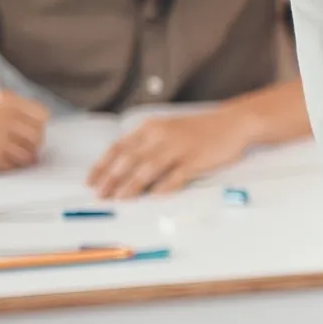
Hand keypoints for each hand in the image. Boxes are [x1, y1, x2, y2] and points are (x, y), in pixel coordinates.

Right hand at [0, 91, 47, 171]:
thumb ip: (18, 110)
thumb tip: (43, 129)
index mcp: (4, 100)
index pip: (41, 115)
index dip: (38, 124)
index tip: (32, 128)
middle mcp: (0, 118)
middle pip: (37, 135)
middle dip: (33, 142)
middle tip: (24, 143)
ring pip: (29, 153)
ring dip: (25, 155)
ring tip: (13, 152)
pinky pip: (14, 165)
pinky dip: (12, 164)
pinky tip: (1, 157)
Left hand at [86, 110, 252, 198]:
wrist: (232, 124)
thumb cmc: (196, 131)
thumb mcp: (166, 130)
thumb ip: (146, 145)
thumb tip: (121, 170)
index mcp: (150, 128)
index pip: (118, 147)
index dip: (102, 166)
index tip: (90, 182)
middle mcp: (161, 135)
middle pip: (130, 159)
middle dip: (111, 179)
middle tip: (100, 195)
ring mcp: (178, 147)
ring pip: (148, 168)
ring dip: (131, 185)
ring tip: (119, 199)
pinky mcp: (196, 159)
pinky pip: (175, 175)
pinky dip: (163, 187)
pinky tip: (152, 197)